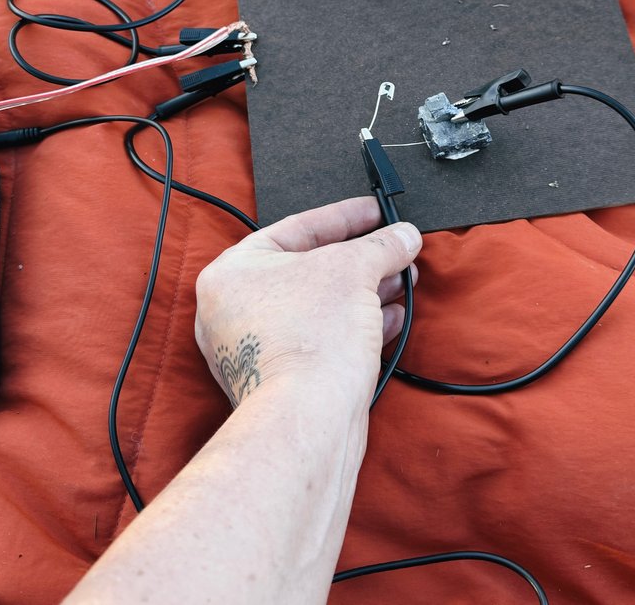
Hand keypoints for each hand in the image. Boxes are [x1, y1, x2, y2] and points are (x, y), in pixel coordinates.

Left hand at [194, 196, 421, 408]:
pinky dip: (356, 325)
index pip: (296, 228)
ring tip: (401, 283)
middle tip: (393, 250)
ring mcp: (255, 350)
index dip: (344, 217)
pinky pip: (322, 339)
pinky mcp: (282, 381)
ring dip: (364, 292)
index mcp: (231, 273)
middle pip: (310, 269)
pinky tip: (389, 318)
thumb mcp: (353, 270)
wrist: (309, 421)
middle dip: (361, 260)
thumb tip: (403, 237)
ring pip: (319, 306)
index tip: (374, 213)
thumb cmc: (308, 341)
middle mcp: (234, 311)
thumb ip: (381, 246)